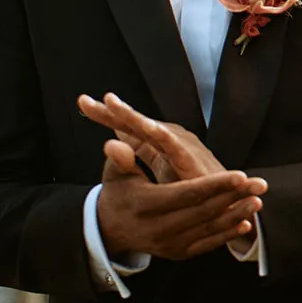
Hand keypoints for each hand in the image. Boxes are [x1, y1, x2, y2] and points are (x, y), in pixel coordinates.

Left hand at [78, 92, 222, 182]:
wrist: (220, 203)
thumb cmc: (187, 184)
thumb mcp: (152, 170)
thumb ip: (132, 156)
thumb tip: (109, 144)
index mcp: (155, 141)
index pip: (126, 125)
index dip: (105, 114)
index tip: (81, 102)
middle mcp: (167, 137)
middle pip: (135, 121)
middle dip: (113, 109)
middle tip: (87, 100)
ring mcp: (180, 145)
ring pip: (150, 127)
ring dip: (132, 114)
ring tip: (111, 103)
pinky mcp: (191, 159)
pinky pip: (173, 146)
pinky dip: (161, 134)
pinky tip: (146, 127)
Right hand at [96, 136, 265, 259]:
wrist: (111, 230)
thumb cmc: (118, 194)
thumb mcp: (114, 174)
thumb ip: (120, 158)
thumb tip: (114, 144)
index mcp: (146, 205)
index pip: (186, 194)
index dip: (214, 185)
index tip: (239, 175)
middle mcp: (159, 229)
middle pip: (203, 212)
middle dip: (234, 197)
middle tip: (259, 184)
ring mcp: (169, 245)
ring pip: (208, 229)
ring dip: (236, 215)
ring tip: (258, 201)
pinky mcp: (177, 253)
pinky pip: (206, 244)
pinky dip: (226, 234)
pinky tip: (244, 222)